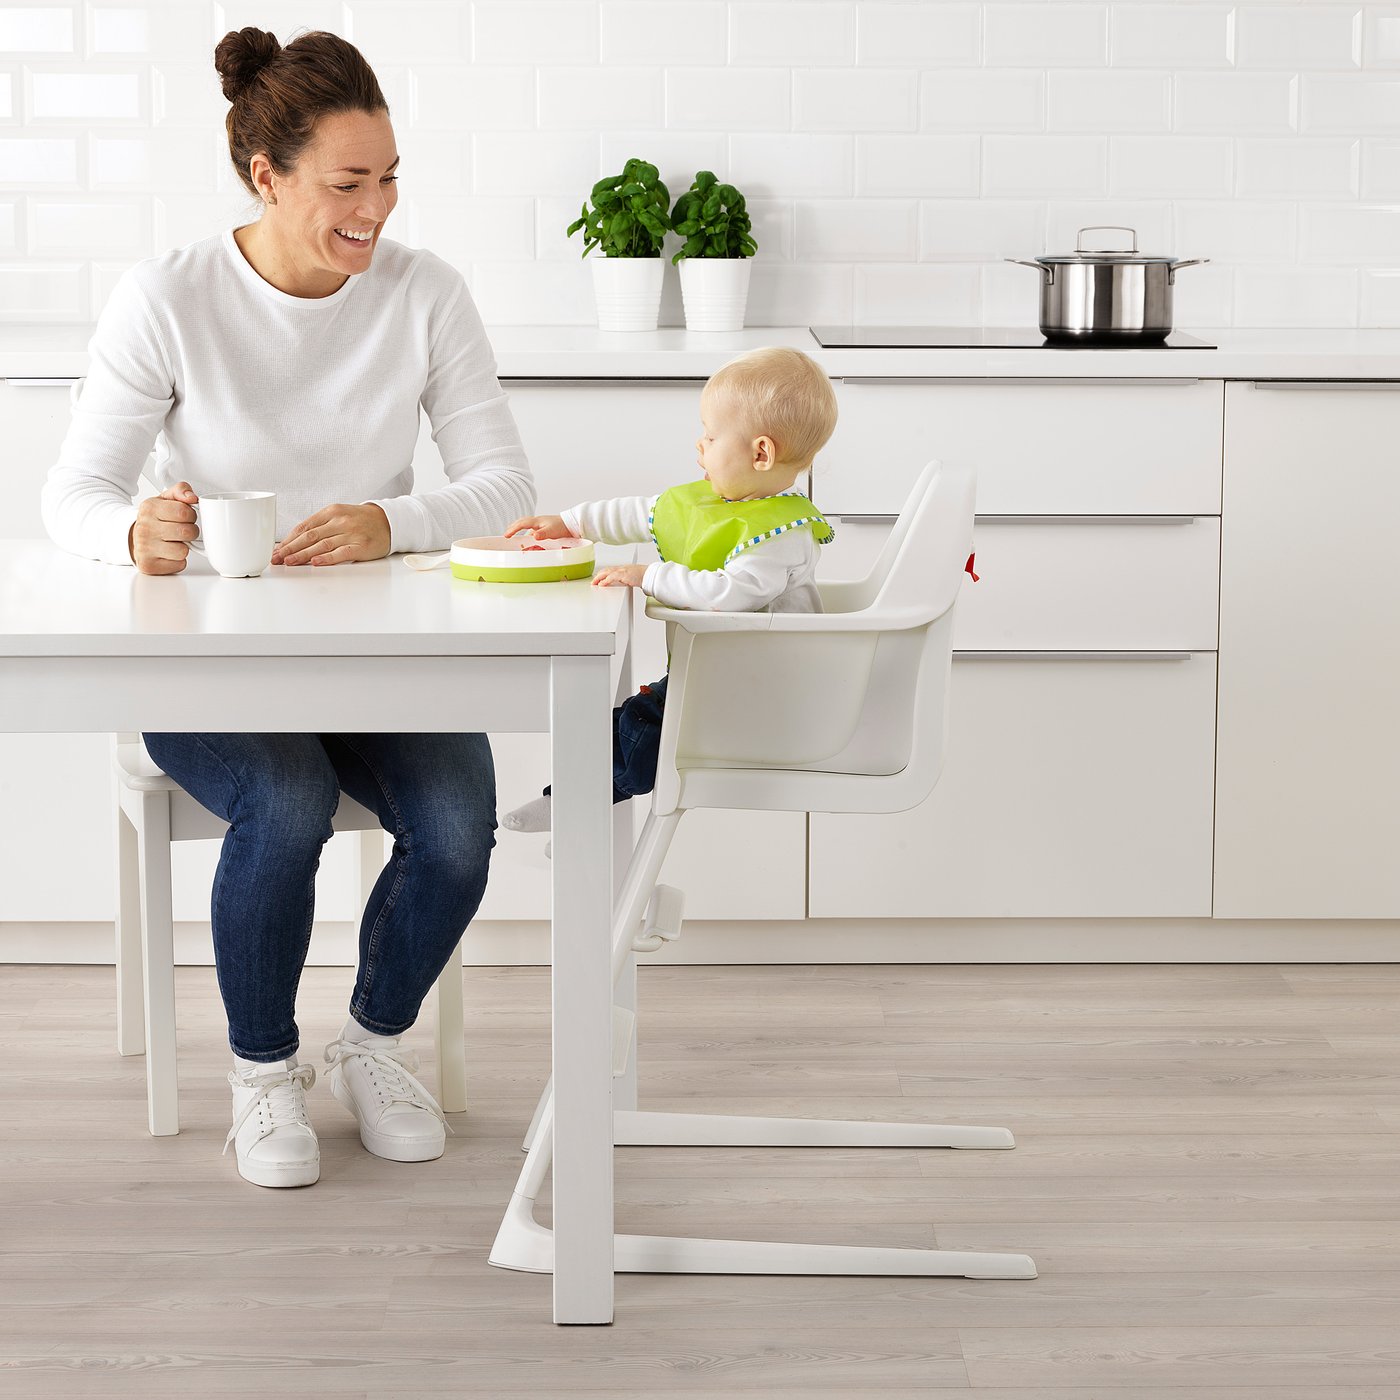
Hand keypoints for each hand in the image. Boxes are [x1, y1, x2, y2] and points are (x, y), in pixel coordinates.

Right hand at [129, 481, 198, 575]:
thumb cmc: (153, 519)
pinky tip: (169, 553)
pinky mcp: (149, 565)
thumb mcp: (165, 499)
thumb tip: (192, 497)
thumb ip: (181, 491)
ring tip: (174, 541)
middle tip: (182, 530)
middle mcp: (144, 528)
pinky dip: (178, 560)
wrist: (133, 537)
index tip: (186, 517)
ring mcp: (144, 548)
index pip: (184, 512)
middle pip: (187, 532)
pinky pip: (179, 565)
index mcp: (149, 508)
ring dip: (184, 547)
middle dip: (190, 531)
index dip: (191, 515)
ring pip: (183, 551)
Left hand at [272, 503, 390, 566]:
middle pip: (310, 536)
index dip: (288, 540)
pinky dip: (327, 558)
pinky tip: (315, 563)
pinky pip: (341, 553)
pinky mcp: (361, 546)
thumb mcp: (339, 515)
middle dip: (290, 548)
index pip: (304, 527)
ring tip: (289, 562)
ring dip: (303, 555)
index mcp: (331, 512)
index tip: (276, 550)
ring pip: (322, 545)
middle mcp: (340, 521)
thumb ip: (320, 526)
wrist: (389, 522)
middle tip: (277, 558)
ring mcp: (351, 534)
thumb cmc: (361, 521)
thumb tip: (296, 542)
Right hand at [504, 513, 573, 540]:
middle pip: (521, 522)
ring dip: (518, 528)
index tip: (506, 536)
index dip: (512, 530)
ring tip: (513, 533)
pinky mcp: (543, 527)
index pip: (521, 524)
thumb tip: (533, 536)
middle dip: (512, 527)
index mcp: (537, 521)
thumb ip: (542, 534)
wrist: (571, 523)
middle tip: (506, 534)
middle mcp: (537, 521)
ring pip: (525, 524)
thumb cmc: (562, 526)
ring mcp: (540, 523)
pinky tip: (527, 537)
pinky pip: (531, 528)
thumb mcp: (552, 531)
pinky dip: (526, 532)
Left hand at [592, 563, 647, 589]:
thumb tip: (620, 583)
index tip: (597, 579)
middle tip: (592, 582)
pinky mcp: (623, 575)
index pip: (608, 570)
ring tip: (594, 583)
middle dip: (597, 576)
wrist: (648, 574)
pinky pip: (611, 577)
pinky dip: (605, 581)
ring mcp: (621, 571)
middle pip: (605, 570)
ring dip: (599, 578)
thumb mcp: (630, 577)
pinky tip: (601, 584)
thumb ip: (623, 579)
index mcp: (621, 569)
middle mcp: (620, 568)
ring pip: (606, 572)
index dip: (601, 574)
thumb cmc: (642, 576)